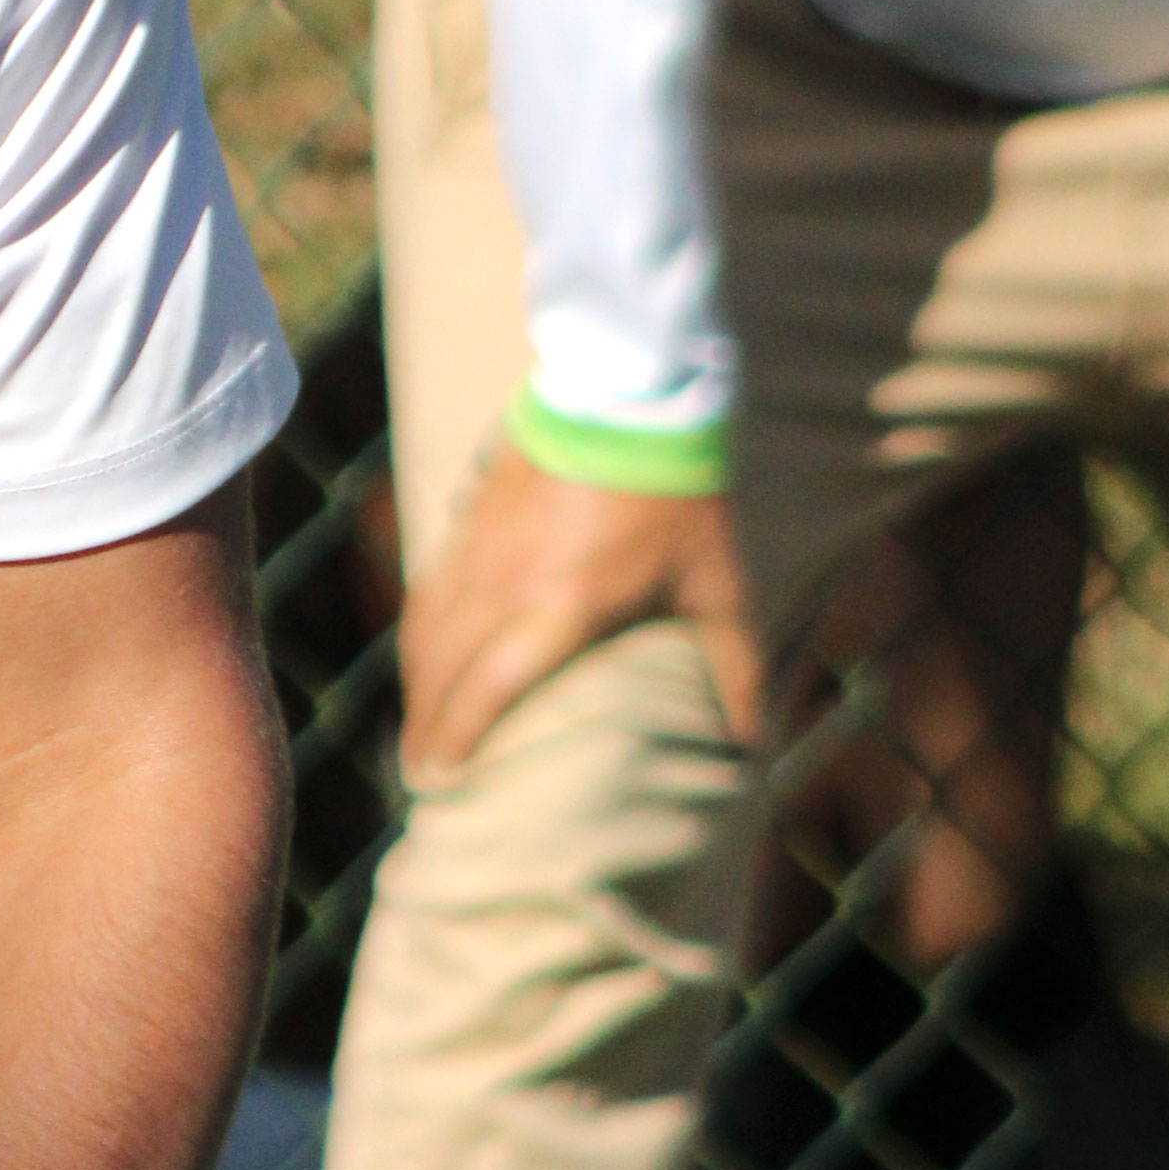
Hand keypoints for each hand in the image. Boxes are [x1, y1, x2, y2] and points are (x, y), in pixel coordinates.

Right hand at [400, 448, 764, 775]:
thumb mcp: (717, 584)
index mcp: (560, 608)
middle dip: (422, 724)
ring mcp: (478, 544)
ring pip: (425, 625)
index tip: (439, 780)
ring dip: (415, 679)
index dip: (454, 740)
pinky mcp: (470, 513)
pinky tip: (424, 644)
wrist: (633, 389)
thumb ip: (735, 666)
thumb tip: (754, 742)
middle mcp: (504, 583)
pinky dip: (420, 627)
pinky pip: (429, 584)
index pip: (486, 691)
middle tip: (416, 770)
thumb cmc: (682, 496)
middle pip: (440, 667)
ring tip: (414, 719)